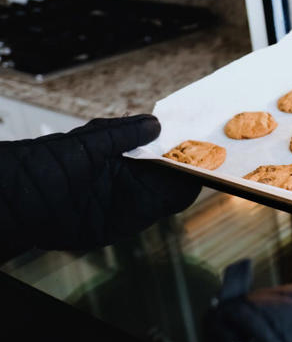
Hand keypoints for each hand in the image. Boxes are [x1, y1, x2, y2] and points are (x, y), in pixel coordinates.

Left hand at [0, 114, 200, 256]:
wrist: (21, 203)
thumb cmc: (46, 165)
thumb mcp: (86, 142)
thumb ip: (122, 134)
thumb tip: (156, 123)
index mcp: (120, 150)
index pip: (158, 143)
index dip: (179, 138)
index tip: (201, 130)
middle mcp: (130, 173)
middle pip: (171, 165)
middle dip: (194, 156)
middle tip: (220, 148)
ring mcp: (132, 196)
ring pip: (173, 185)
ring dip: (193, 175)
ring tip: (216, 161)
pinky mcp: (131, 218)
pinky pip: (162, 206)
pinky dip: (183, 195)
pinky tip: (197, 181)